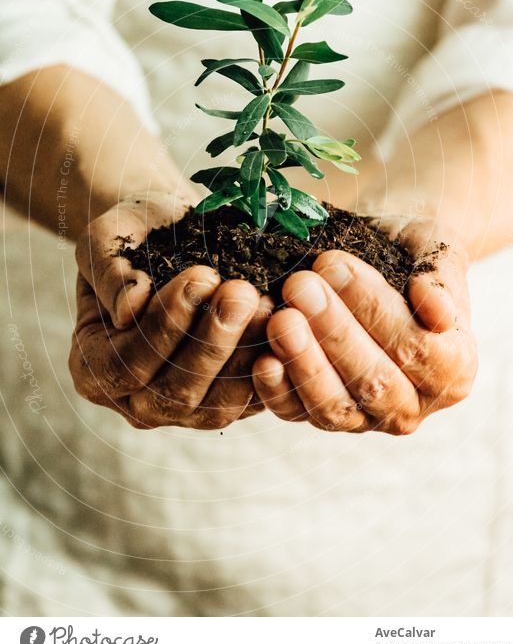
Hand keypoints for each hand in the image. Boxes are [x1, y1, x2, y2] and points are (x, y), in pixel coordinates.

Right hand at [71, 192, 270, 428]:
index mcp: (94, 367)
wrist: (175, 232)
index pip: (125, 365)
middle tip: (243, 292)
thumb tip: (129, 310)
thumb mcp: (107, 239)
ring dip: (245, 356)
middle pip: (174, 393)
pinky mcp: (230, 404)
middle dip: (212, 343)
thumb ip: (110, 272)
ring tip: (268, 305)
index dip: (165, 326)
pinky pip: (253, 401)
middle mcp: (137, 400)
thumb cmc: (136, 233)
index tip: (202, 277)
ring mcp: (185, 411)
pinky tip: (288, 324)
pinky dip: (273, 366)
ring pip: (217, 407)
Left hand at [252, 216, 477, 434]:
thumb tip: (438, 313)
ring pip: (334, 407)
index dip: (374, 309)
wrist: (379, 255)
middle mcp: (413, 404)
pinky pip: (297, 413)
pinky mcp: (320, 416)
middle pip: (374, 382)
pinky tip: (261, 359)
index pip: (416, 348)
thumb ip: (440, 280)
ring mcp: (365, 418)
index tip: (335, 265)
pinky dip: (277, 391)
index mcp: (453, 369)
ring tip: (280, 319)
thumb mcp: (436, 249)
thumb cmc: (409, 251)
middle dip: (333, 332)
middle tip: (300, 286)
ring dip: (303, 362)